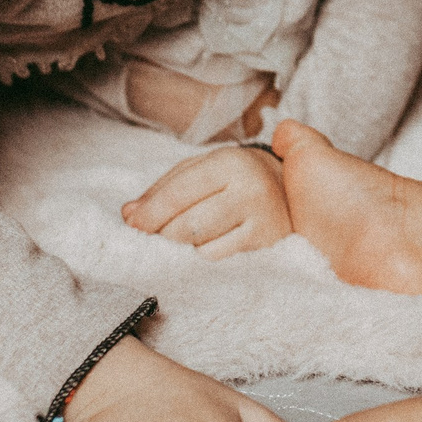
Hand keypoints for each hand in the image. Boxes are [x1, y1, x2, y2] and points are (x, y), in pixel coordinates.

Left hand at [123, 145, 292, 257]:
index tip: (132, 225)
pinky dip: (203, 256)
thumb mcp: (201, 168)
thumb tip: (129, 214)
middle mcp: (250, 189)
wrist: (292, 186)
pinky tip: (204, 245)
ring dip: (181, 248)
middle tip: (152, 236)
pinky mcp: (268, 245)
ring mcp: (263, 220)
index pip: (179, 193)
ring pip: (203, 247)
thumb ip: (164, 188)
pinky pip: (220, 259)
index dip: (150, 213)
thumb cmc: (236, 176)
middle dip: (162, 234)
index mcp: (229, 162)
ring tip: (178, 239)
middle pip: (188, 226)